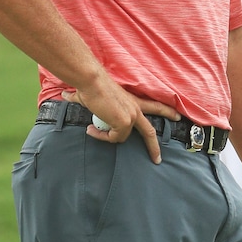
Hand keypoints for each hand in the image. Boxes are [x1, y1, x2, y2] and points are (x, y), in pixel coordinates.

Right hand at [63, 85, 179, 163]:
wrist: (91, 81)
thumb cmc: (90, 85)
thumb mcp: (93, 95)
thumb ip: (82, 98)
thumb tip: (65, 95)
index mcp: (132, 101)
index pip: (155, 106)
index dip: (166, 111)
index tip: (177, 116)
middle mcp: (135, 109)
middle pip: (150, 131)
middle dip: (154, 147)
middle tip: (158, 160)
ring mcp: (131, 116)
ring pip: (122, 138)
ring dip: (106, 137)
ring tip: (92, 130)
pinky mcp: (124, 123)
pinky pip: (112, 138)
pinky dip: (100, 136)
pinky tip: (91, 129)